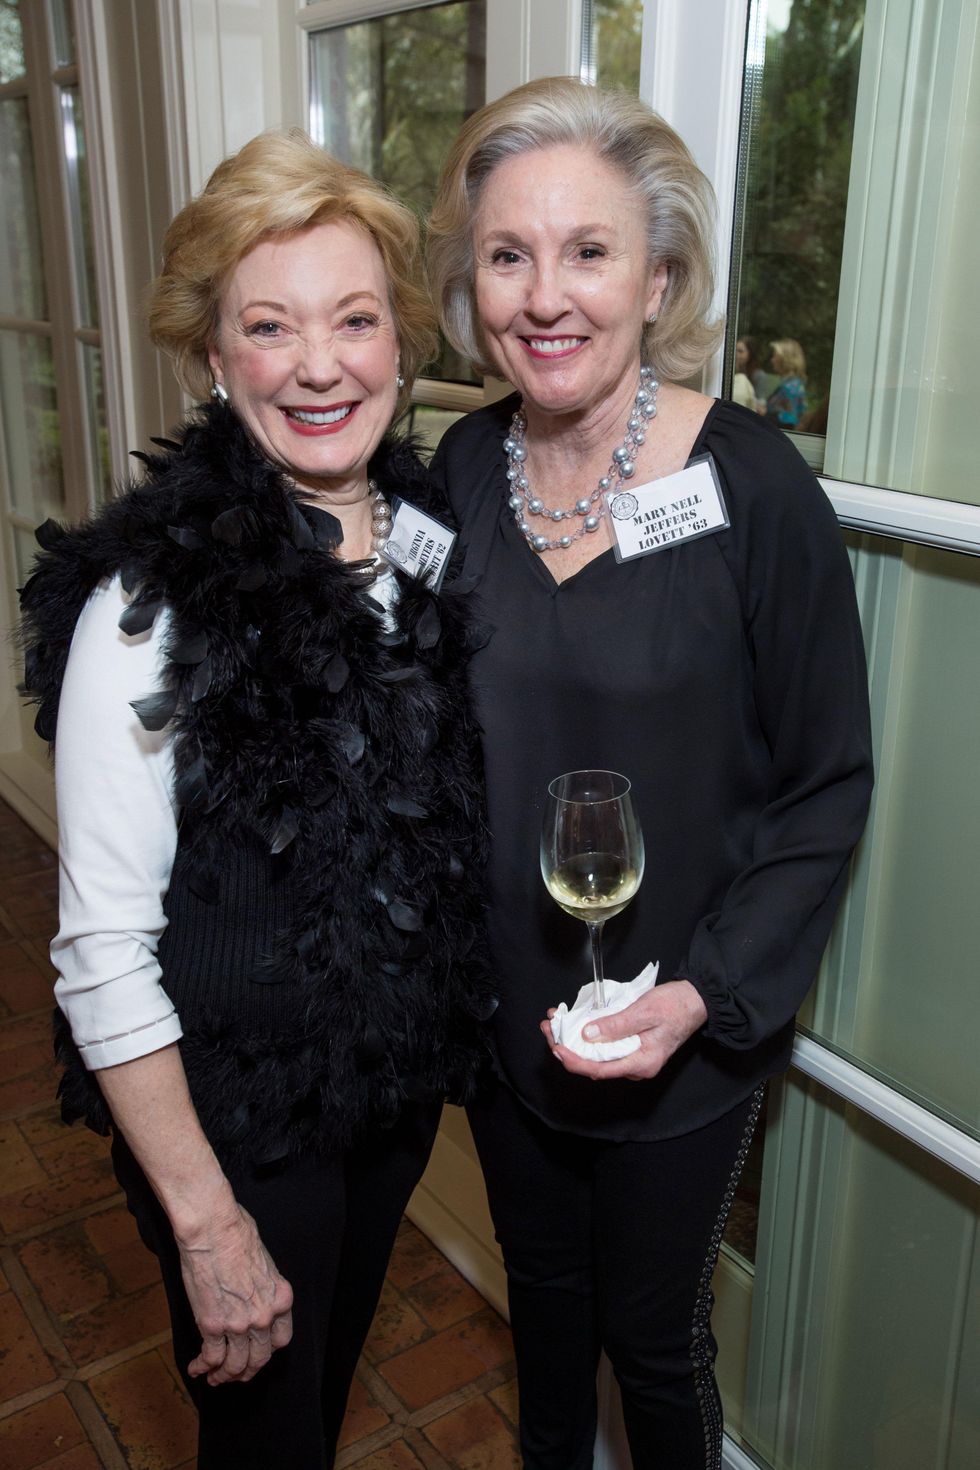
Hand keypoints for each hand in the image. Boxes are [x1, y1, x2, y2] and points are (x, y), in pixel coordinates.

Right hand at [176, 1201, 293, 1385]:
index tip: (257, 1352)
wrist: (213, 1229)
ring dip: (224, 1376)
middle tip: (235, 1375)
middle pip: (260, 1358)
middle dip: (247, 1371)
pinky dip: (203, 1367)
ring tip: (214, 1378)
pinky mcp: (213, 1326)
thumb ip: (263, 1285)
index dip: (268, 1350)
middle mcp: (264, 1316)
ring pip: (235, 1365)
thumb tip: (254, 1291)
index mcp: (281, 1298)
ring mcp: (239, 1324)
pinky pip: (211, 1357)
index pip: (281, 1339)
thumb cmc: (237, 1233)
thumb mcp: (264, 1261)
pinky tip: (196, 1368)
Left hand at [540, 979, 707, 1081]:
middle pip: (594, 1065)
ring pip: (597, 1057)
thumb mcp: (644, 1012)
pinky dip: (587, 1036)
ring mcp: (634, 1058)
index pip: (600, 1070)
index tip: (556, 1047)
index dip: (574, 1061)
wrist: (696, 1000)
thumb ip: (616, 1026)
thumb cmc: (675, 1006)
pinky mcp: (631, 1047)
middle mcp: (636, 1066)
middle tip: (549, 1027)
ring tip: (555, 1022)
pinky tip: (574, 1022)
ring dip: (574, 1041)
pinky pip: (604, 1048)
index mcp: (641, 1063)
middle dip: (567, 1048)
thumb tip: (588, 1035)